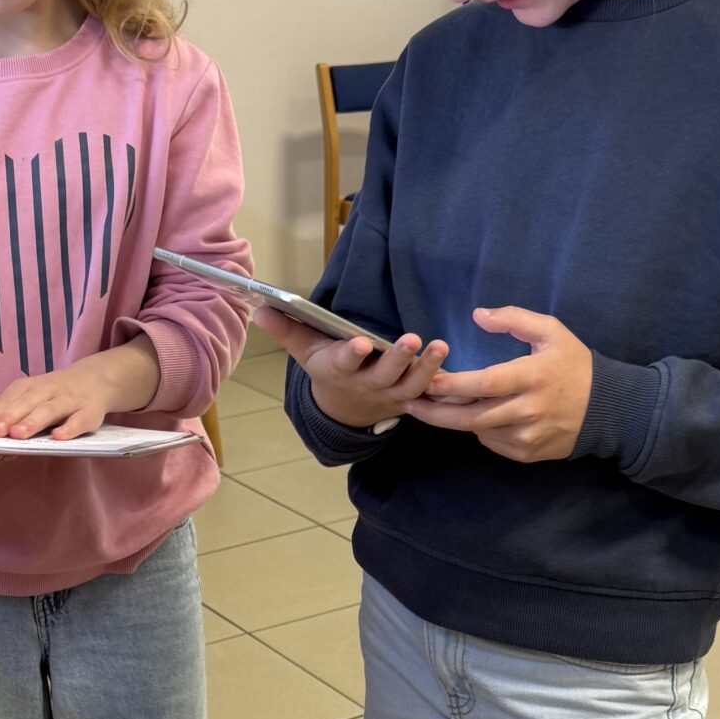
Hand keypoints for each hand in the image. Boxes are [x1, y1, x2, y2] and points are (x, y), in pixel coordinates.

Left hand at [0, 337, 159, 440]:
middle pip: (26, 403)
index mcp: (29, 388)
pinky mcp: (90, 412)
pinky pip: (80, 420)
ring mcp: (70, 400)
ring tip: (18, 436)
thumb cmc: (53, 392)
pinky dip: (70, 428)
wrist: (97, 380)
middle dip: (9, 416)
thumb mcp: (24, 395)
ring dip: (34, 422)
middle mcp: (48, 391)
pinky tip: (58, 438)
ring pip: (50, 410)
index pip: (9, 398)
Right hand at [255, 304, 448, 430]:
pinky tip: (459, 374)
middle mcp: (367, 385)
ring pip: (411, 385)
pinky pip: (429, 396)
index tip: (360, 343)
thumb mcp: (304, 351)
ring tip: (440, 347)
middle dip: (397, 359)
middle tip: (412, 340)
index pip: (345, 361)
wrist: (343, 410)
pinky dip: (443, 388)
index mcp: (339, 370)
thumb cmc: (326, 369)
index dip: (353, 354)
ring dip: (428, 369)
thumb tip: (259, 308)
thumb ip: (286, 329)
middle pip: (384, 374)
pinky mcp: (409, 400)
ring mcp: (391, 395)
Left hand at [406, 307, 592, 461]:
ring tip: (428, 408)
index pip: (484, 384)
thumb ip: (514, 319)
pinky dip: (478, 430)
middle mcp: (529, 410)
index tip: (426, 381)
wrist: (608, 409)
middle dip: (435, 412)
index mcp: (533, 377)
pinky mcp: (527, 453)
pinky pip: (491, 442)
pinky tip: (471, 417)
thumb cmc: (575, 365)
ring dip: (452, 421)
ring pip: (478, 431)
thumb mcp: (551, 331)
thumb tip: (478, 315)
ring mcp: (528, 435)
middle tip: (409, 402)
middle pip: (471, 417)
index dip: (452, 385)